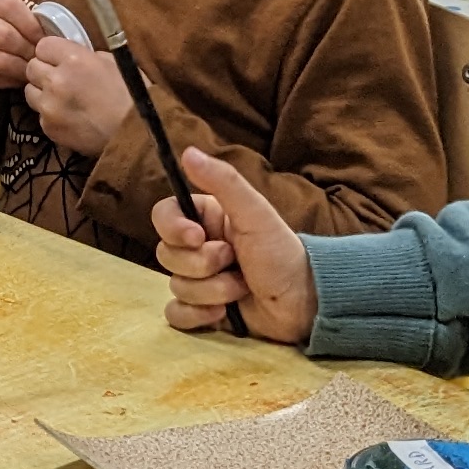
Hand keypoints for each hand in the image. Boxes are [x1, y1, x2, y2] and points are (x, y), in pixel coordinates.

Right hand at [0, 0, 45, 110]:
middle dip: (26, 50)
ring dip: (18, 68)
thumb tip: (54, 35)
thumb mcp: (13, 17)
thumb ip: (28, 19)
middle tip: (40, 59)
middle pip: (3, 35)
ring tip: (31, 70)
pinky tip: (17, 78)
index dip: (30, 25)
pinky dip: (6, 80)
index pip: (8, 6)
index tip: (44, 40)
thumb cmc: (2, 29)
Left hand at [22, 32, 132, 157]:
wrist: (138, 134)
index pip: (43, 46)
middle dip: (44, 70)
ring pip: (30, 91)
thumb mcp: (112, 62)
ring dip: (43, 92)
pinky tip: (70, 117)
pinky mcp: (48, 128)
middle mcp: (56, 80)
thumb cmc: (132, 95)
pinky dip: (50, 114)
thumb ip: (85, 56)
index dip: (52, 52)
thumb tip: (69, 56)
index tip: (60, 58)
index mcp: (73, 59)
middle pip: (32, 67)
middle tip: (61, 78)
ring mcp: (49, 106)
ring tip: (63, 99)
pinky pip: (40, 114)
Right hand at [151, 149, 314, 342]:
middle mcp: (198, 248)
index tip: (197, 236)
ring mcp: (199, 281)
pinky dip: (197, 316)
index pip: (163, 216)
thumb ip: (224, 182)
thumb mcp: (255, 213)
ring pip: (176, 285)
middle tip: (233, 262)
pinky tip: (223, 314)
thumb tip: (188, 152)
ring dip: (211, 291)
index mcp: (206, 220)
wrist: (304, 302)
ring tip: (241, 288)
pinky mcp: (201, 311)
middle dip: (202, 264)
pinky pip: (176, 314)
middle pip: (167, 254)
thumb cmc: (282, 252)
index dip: (173, 228)